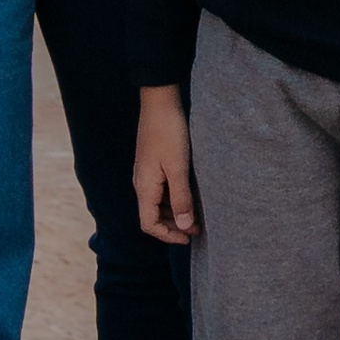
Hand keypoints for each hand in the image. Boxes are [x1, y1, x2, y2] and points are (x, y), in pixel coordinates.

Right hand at [134, 88, 198, 244]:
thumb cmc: (169, 133)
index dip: (168, 236)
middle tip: (197, 228)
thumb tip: (185, 226)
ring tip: (196, 214)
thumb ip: (181, 198)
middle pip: (152, 216)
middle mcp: (142, 182)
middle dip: (173, 226)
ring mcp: (147, 172)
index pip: (149, 224)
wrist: (160, 100)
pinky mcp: (153, 162)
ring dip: (174, 212)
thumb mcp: (178, 168)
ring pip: (158, 203)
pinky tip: (189, 195)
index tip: (189, 238)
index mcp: (144, 187)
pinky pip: (161, 189)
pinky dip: (174, 198)